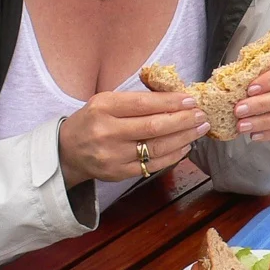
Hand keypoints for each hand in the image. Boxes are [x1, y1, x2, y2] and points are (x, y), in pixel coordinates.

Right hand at [58, 90, 210, 188]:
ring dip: (183, 137)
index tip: (191, 99)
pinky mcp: (119, 173)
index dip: (171, 102)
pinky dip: (173, 155)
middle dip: (183, 120)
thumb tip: (174, 96)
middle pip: (154, 127)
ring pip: (157, 147)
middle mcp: (107, 132)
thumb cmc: (92, 120)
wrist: (67, 151)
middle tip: (202, 115)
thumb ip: (135, 99)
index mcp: (104, 107)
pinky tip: (185, 146)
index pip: (144, 104)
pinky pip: (153, 165)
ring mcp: (114, 156)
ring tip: (199, 129)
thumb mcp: (105, 101)